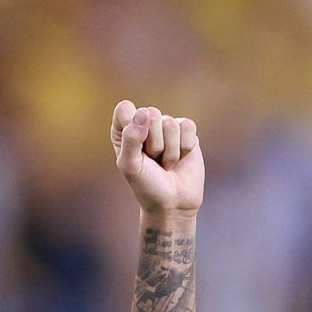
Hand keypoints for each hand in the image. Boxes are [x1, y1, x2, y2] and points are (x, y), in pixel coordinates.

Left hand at [112, 101, 202, 216]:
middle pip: (151, 113)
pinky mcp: (186, 131)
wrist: (173, 201)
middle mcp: (145, 124)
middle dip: (153, 143)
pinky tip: (181, 157)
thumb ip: (131, 139)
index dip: (132, 127)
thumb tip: (144, 112)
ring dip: (169, 150)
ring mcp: (166, 126)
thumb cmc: (146, 185)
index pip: (125, 110)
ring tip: (166, 163)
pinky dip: (184, 147)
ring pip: (170, 123)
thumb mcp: (130, 166)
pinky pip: (187, 126)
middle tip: (153, 160)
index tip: (135, 148)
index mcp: (123, 130)